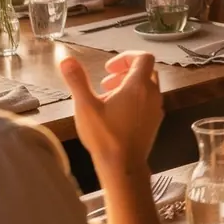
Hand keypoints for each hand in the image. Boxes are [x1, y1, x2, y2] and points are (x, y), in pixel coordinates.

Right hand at [60, 52, 162, 173]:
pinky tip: (117, 114)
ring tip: (107, 99)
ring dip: (129, 86)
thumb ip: (77, 80)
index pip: (143, 57)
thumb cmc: (104, 135)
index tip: (108, 69)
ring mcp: (156, 108)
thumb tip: (66, 58)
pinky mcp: (155, 121)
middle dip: (125, 72)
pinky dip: (135, 99)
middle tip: (105, 84)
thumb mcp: (86, 106)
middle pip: (146, 71)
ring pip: (148, 86)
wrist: (123, 166)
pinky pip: (148, 101)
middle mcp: (153, 93)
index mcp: (139, 85)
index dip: (126, 57)